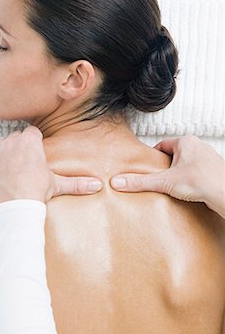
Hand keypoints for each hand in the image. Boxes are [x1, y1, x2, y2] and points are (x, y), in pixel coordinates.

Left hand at [0, 126, 101, 204]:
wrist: (16, 205)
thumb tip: (97, 185)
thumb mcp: (57, 184)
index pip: (32, 132)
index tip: (37, 151)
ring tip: (11, 162)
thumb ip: (77, 183)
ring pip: (0, 142)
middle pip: (16, 136)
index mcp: (30, 142)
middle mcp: (12, 142)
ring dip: (4, 149)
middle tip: (26, 160)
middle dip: (20, 145)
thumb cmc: (36, 192)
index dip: (35, 141)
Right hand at [110, 135, 224, 218]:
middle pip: (174, 155)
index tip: (148, 168)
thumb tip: (118, 182)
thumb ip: (140, 182)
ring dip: (179, 174)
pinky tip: (188, 191)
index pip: (163, 145)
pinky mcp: (214, 171)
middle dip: (166, 167)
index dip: (154, 157)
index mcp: (186, 142)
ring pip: (187, 164)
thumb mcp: (164, 182)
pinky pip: (198, 173)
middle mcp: (199, 146)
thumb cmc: (202, 182)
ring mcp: (208, 158)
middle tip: (160, 179)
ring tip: (173, 186)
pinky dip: (191, 181)